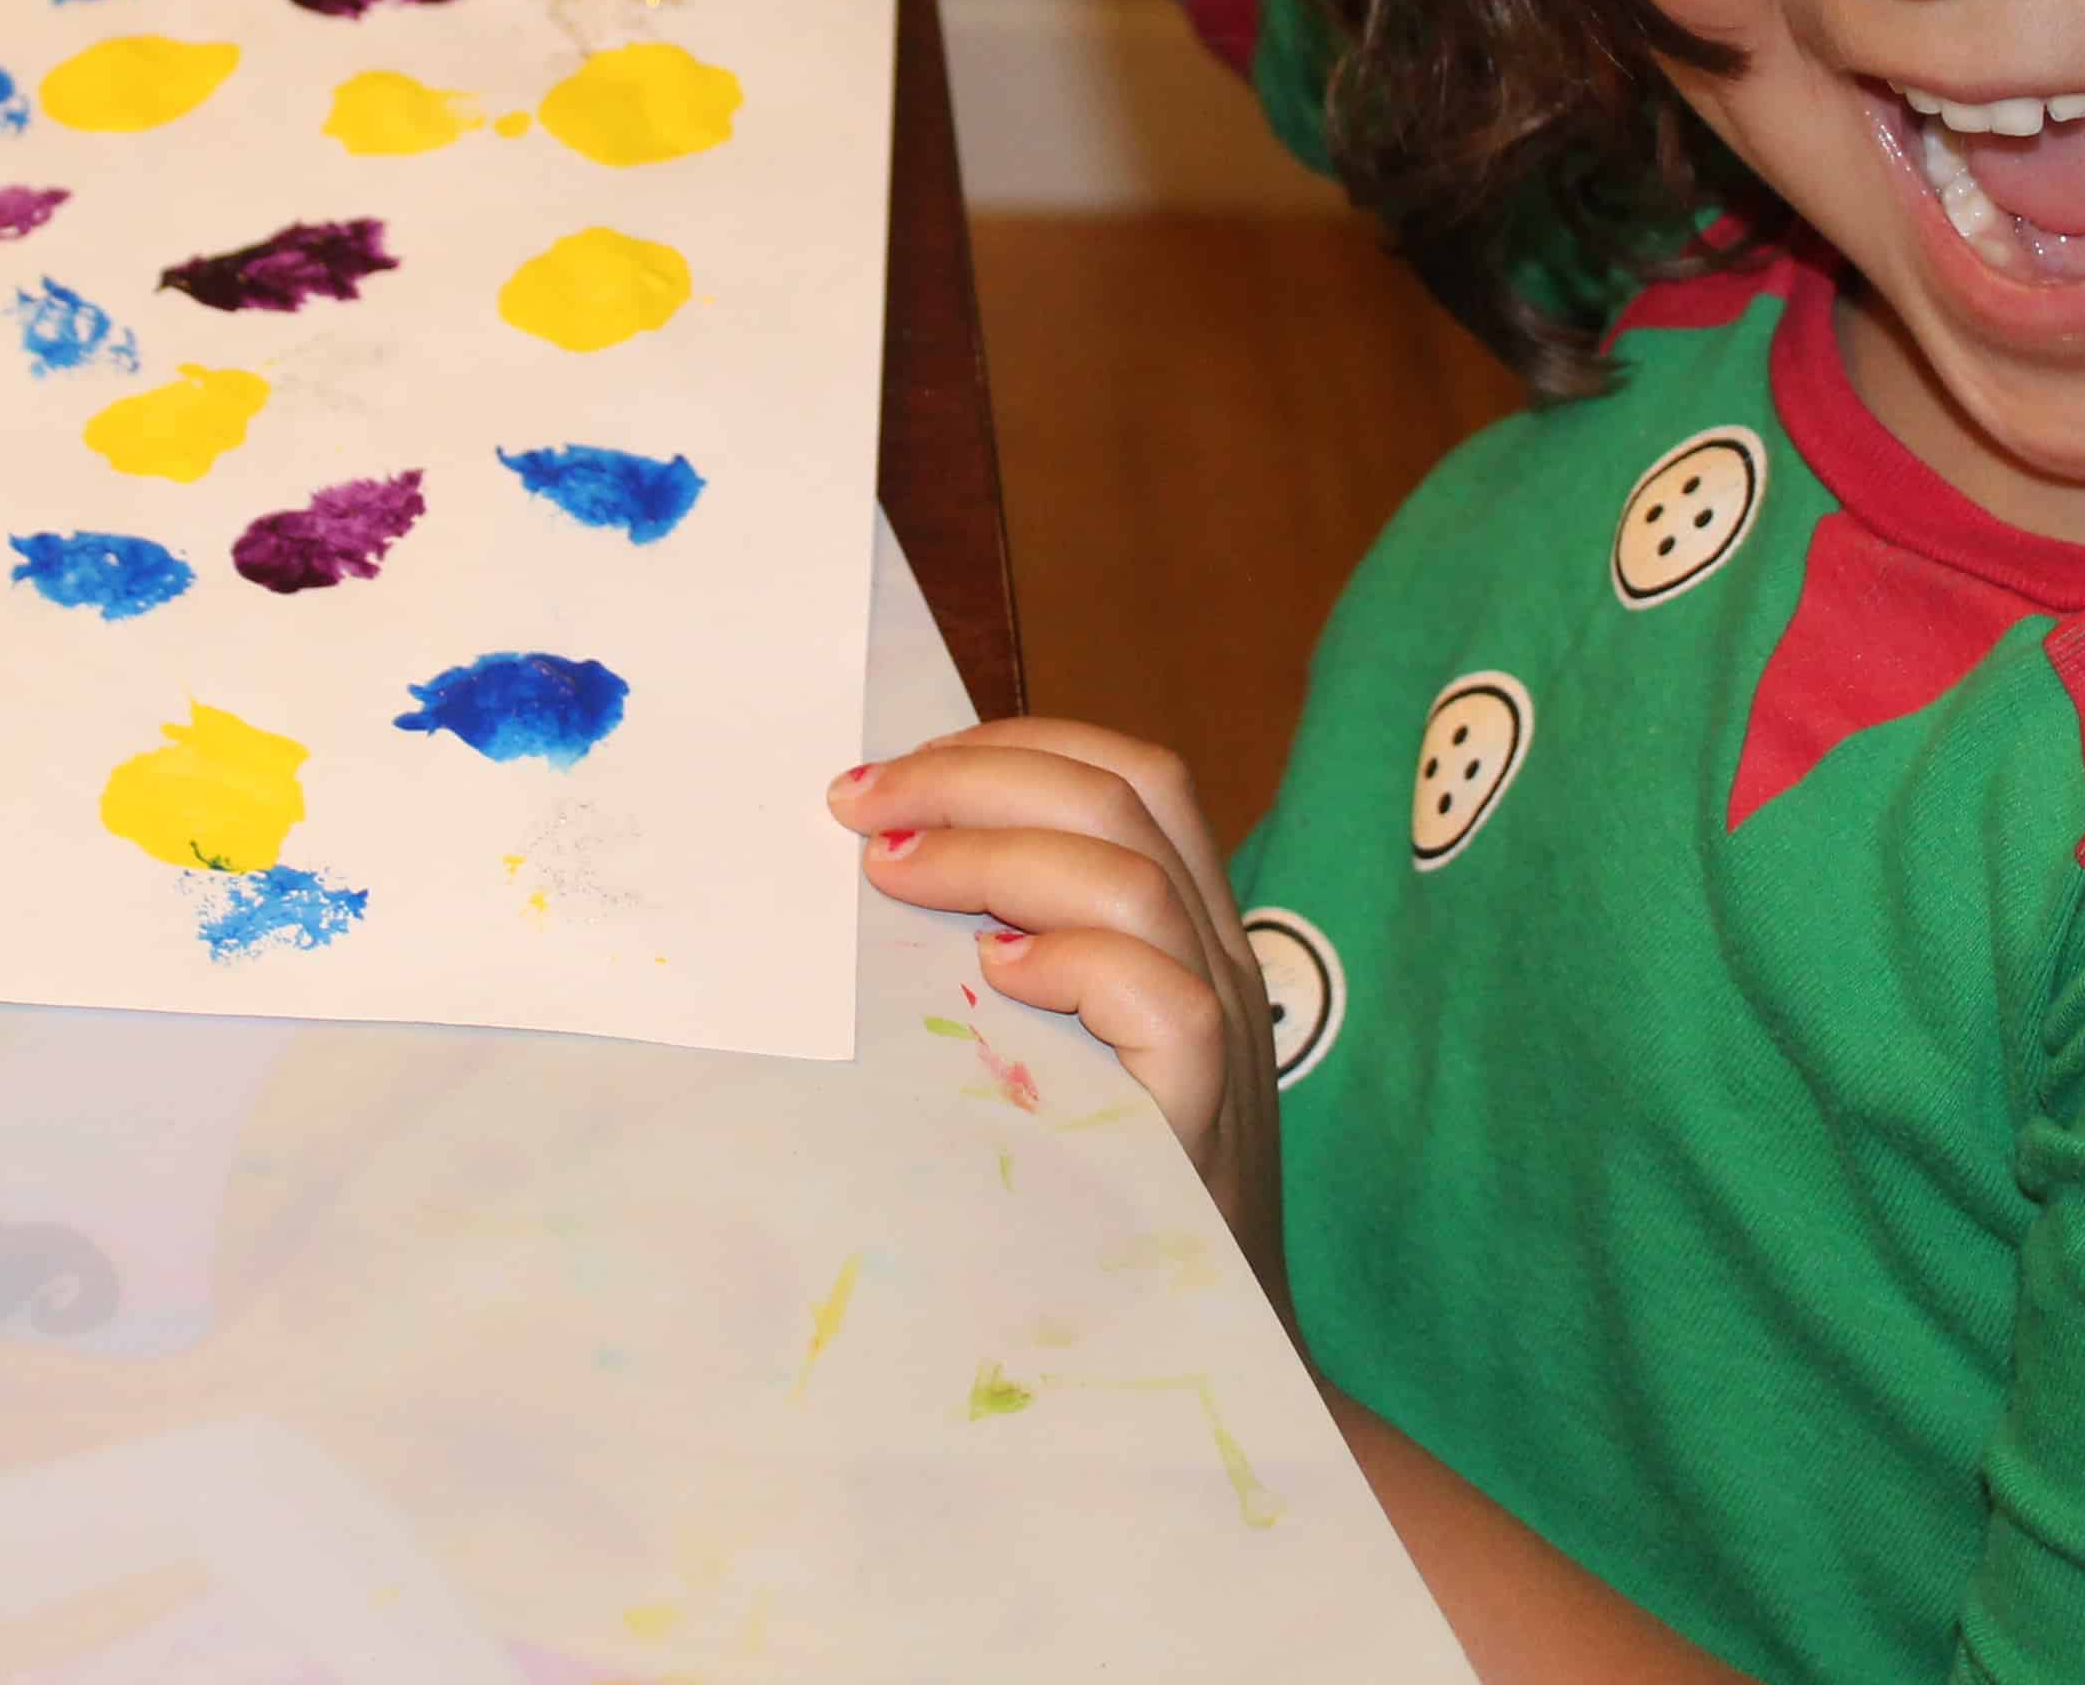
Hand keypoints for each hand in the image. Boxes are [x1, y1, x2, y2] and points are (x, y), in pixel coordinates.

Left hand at [829, 718, 1283, 1290]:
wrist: (1215, 1338)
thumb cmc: (1108, 1190)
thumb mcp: (1061, 1045)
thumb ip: (1014, 962)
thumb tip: (883, 877)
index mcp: (1188, 926)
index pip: (1128, 775)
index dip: (1009, 746)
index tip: (892, 770)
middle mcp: (1218, 956)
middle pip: (1126, 791)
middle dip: (976, 772)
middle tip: (859, 803)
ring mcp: (1226, 1028)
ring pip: (1133, 876)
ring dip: (994, 851)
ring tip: (893, 871)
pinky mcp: (1209, 1110)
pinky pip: (1163, 997)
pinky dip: (1070, 963)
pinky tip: (990, 976)